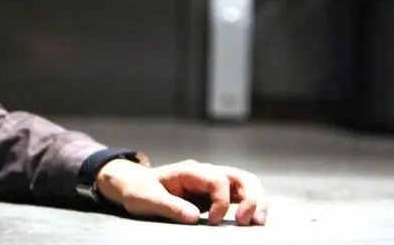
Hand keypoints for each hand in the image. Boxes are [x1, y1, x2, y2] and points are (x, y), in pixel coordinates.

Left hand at [94, 158, 267, 225]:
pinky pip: (240, 196)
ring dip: (257, 201)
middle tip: (248, 222)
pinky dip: (251, 206)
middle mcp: (205, 173)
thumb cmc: (139, 190)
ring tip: (258, 222)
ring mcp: (212, 182)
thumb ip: (169, 205)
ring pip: (245, 184)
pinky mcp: (215, 194)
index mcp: (189, 171)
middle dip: (251, 197)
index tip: (213, 221)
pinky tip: (253, 221)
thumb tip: (194, 217)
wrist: (135, 186)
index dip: (221, 201)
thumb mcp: (147, 198)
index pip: (218, 179)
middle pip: (240, 177)